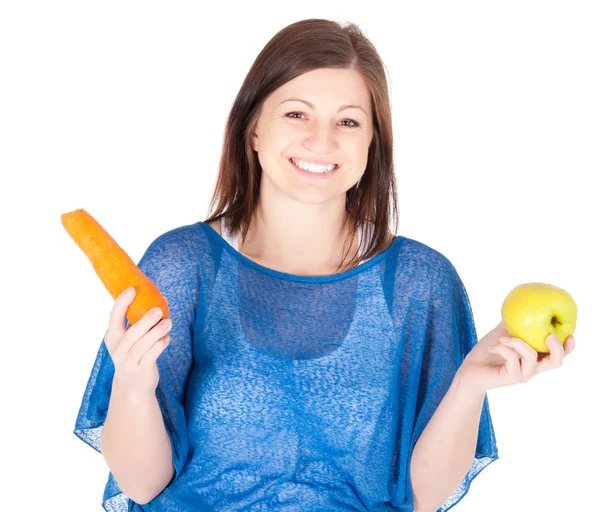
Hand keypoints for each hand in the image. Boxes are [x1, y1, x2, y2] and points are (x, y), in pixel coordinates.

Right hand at [104, 287, 172, 395]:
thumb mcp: (127, 339)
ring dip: (158, 332)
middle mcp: (118, 349)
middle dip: (145, 320)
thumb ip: (137, 322)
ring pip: (144, 344)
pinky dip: (162, 343)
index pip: (114, 317)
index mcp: (112, 336)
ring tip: (168, 323)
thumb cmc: (132, 354)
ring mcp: (129, 360)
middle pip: (132, 333)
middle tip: (158, 310)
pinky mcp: (142, 368)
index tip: (132, 289)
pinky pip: (154, 353)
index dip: (122, 302)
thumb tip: (161, 300)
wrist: (132, 386)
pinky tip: (166, 338)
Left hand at [455, 321, 575, 395]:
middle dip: (557, 348)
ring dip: (517, 342)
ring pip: (532, 357)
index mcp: (535, 357)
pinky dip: (503, 347)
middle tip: (548, 335)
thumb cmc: (489, 350)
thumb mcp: (503, 331)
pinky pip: (512, 358)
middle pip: (556, 362)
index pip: (558, 355)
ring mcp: (522, 374)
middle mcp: (532, 367)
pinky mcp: (510, 377)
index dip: (568, 347)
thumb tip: (524, 302)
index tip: (570, 333)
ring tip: (503, 337)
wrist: (470, 369)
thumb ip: (515, 321)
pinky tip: (492, 347)